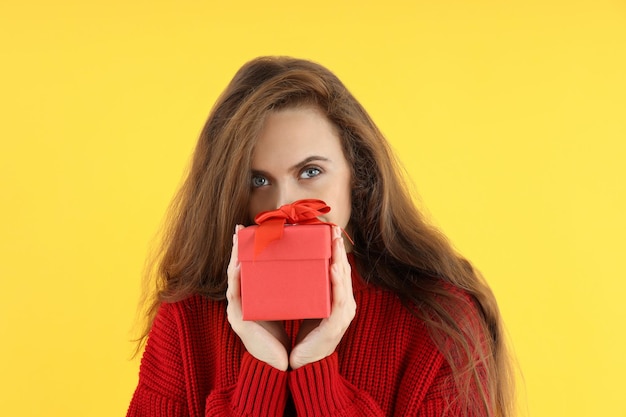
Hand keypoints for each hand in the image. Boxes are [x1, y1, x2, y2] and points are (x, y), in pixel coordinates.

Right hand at [226, 225, 290, 370]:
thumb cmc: (286, 337)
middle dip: (240, 247)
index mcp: (254, 298)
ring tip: (237, 237)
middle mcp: (243, 301)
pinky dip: (236, 276)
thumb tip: (310, 267)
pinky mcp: (238, 319)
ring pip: (233, 276)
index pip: (252, 268)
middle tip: (242, 227)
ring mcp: (238, 309)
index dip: (251, 249)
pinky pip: (235, 292)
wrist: (280, 364)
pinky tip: (237, 263)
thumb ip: (293, 290)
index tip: (256, 230)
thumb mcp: (290, 307)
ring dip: (234, 255)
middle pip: (239, 268)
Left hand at [289, 226, 355, 368]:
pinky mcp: (336, 325)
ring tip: (335, 243)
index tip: (331, 230)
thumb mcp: (308, 306)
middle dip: (339, 250)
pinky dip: (338, 283)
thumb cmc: (305, 335)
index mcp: (338, 299)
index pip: (339, 269)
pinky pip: (338, 300)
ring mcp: (343, 315)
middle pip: (345, 271)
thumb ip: (307, 289)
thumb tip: (293, 265)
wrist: (302, 363)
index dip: (337, 250)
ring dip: (340, 261)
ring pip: (345, 282)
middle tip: (334, 229)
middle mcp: (345, 304)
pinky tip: (334, 269)